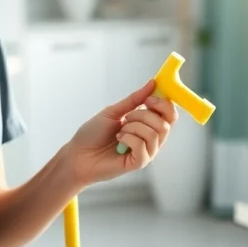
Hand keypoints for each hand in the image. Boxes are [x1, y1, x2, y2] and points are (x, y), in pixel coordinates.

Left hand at [63, 80, 177, 186]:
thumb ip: (134, 100)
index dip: (164, 104)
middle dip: (145, 115)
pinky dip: (129, 139)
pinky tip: (119, 140)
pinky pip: (143, 147)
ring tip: (119, 131)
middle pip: (166, 124)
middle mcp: (150, 140)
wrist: (77, 153)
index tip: (148, 99)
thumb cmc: (93, 133)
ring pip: (155, 134)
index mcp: (148, 126)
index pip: (170, 115)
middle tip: (127, 117)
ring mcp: (146, 152)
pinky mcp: (138, 163)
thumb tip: (152, 83)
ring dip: (134, 127)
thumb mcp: (114, 111)